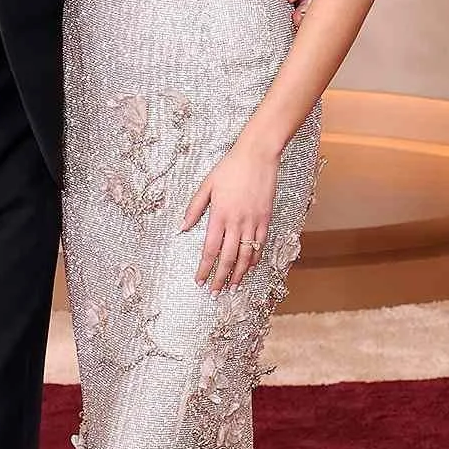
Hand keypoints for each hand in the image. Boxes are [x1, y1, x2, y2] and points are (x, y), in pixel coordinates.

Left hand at [182, 132, 279, 293]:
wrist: (257, 156)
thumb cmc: (230, 168)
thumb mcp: (206, 186)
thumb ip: (194, 208)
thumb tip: (182, 227)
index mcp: (219, 215)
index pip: (210, 249)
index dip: (205, 268)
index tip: (199, 281)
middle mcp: (237, 222)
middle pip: (228, 258)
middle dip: (220, 278)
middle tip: (215, 293)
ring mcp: (253, 222)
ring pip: (246, 255)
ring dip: (239, 274)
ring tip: (233, 287)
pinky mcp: (266, 219)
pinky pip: (260, 244)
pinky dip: (255, 258)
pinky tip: (250, 267)